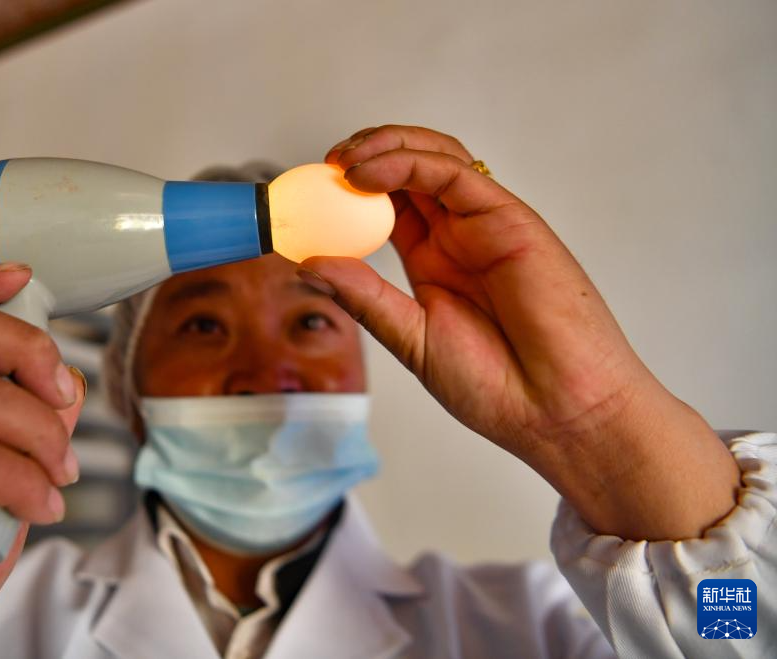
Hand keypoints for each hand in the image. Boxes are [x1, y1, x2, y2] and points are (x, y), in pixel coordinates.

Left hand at [301, 125, 737, 539]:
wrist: (558, 411)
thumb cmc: (497, 388)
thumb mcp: (412, 340)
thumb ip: (365, 298)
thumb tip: (310, 262)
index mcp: (434, 263)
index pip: (386, 206)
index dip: (347, 192)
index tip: (307, 196)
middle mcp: (459, 236)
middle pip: (408, 171)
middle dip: (363, 155)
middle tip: (324, 165)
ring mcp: (484, 224)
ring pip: (432, 159)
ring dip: (384, 147)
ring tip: (343, 160)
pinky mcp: (509, 218)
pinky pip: (454, 173)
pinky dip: (408, 164)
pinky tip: (368, 175)